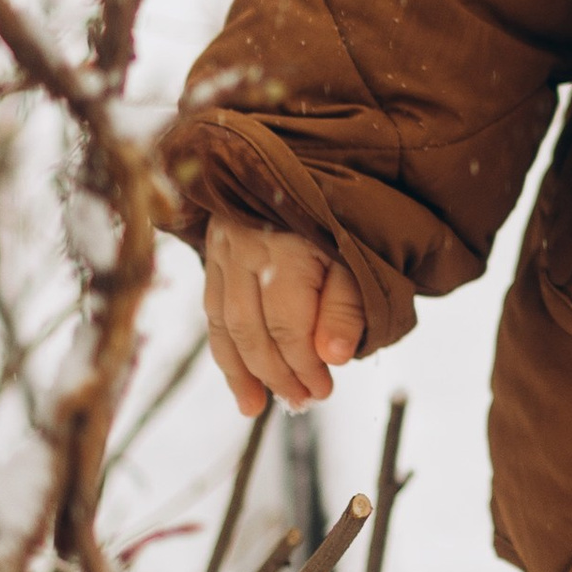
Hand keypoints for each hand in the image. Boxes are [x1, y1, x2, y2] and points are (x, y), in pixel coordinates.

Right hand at [203, 218, 361, 418]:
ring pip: (222, 321)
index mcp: (286, 245)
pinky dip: (225, 345)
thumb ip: (346, 306)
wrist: (306, 165)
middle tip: (300, 401)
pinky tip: (238, 377)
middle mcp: (246, 245)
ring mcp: (224, 245)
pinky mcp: (214, 248)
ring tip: (254, 405)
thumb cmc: (345, 214)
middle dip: (274, 373)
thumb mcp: (360, 255)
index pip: (286, 322)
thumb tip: (331, 358)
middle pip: (250, 326)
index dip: (303, 363)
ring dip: (240, 369)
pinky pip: (211, 307)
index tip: (322, 390)